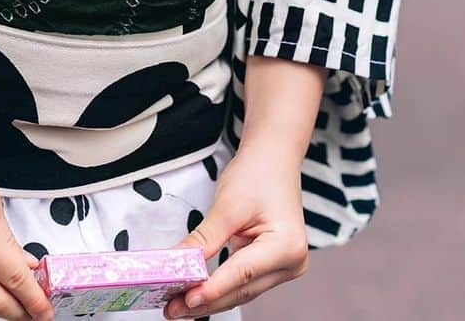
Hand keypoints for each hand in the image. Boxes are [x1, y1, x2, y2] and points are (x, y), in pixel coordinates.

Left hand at [161, 143, 308, 317]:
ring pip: (241, 290)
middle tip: (172, 309)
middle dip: (205, 300)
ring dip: (210, 298)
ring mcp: (284, 267)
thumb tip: (178, 263)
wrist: (274, 158)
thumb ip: (204, 238)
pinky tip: (197, 292)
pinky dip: (220, 286)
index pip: (242, 273)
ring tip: (177, 305)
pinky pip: (243, 281)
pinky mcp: (272, 265)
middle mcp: (292, 263)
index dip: (212, 289)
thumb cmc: (258, 173)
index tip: (185, 299)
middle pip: (241, 289)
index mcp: (287, 246)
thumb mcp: (227, 204)